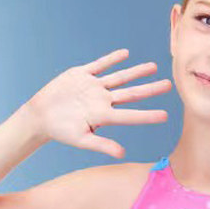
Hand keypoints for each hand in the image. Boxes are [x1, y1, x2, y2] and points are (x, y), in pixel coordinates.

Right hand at [26, 48, 170, 157]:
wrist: (40, 116)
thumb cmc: (60, 131)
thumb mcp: (81, 140)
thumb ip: (102, 145)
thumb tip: (122, 154)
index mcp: (104, 116)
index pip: (131, 115)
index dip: (148, 115)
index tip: (166, 115)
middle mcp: (103, 100)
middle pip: (132, 93)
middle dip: (150, 89)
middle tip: (170, 85)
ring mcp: (93, 87)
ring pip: (120, 77)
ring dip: (136, 71)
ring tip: (153, 67)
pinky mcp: (81, 75)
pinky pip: (100, 65)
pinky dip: (111, 59)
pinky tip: (125, 54)